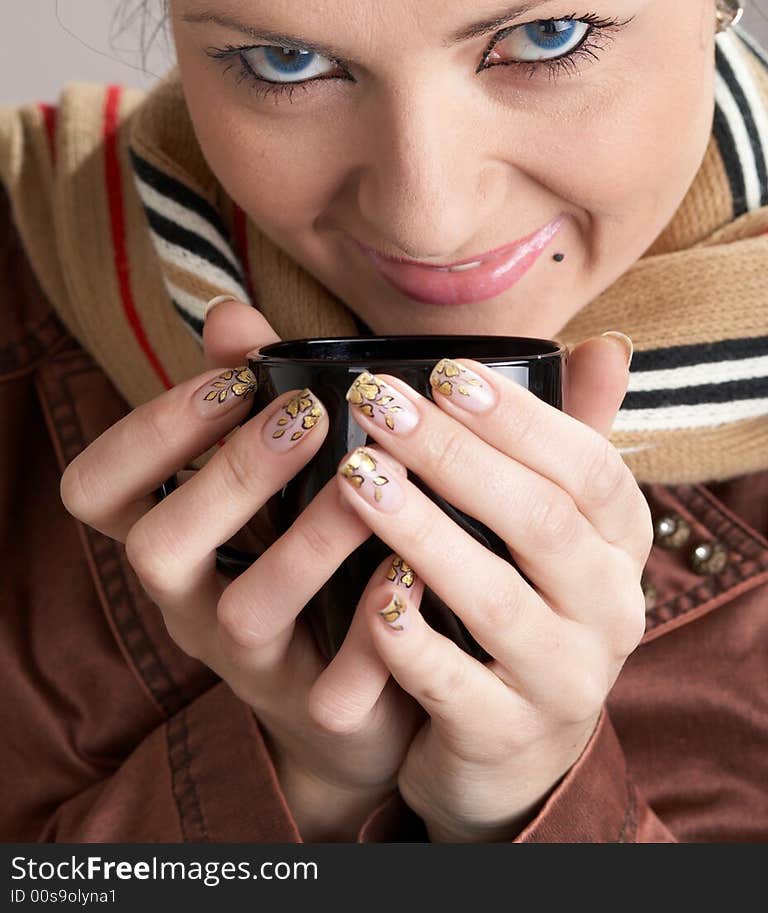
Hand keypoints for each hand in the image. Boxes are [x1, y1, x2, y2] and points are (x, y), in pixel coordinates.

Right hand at [58, 298, 423, 839]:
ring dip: (305, 543)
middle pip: (158, 549)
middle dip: (230, 473)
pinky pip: (335, 689)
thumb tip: (230, 312)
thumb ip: (251, 393)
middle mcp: (193, 603)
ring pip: (245, 615)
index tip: (229, 381)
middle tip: (307, 414)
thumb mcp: (274, 477)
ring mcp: (254, 664)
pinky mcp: (323, 711)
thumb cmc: (311, 555)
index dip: (147, 433)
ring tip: (368, 481)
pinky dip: (375, 631)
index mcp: (174, 537)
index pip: (98, 490)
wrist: (361, 695)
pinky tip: (413, 571)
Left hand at [333, 335, 651, 841]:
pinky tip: (365, 593)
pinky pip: (451, 684)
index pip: (592, 467)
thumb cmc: (522, 604)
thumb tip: (606, 343)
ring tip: (356, 475)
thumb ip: (563, 440)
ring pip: (494, 598)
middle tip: (376, 403)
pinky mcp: (508, 738)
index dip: (520, 417)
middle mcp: (612, 611)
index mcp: (622, 545)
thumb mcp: (552, 528)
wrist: (513, 756)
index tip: (444, 371)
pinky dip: (408, 635)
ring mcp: (564, 680)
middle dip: (454, 454)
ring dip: (421, 530)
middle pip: (540, 521)